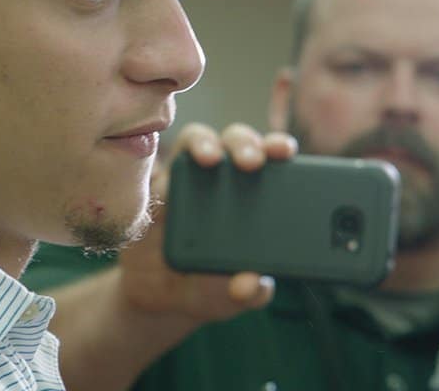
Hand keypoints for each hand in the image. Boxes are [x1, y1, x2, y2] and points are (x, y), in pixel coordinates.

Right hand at [116, 122, 296, 325]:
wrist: (159, 298)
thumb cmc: (207, 287)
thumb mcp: (233, 296)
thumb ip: (249, 293)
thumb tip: (252, 285)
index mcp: (253, 194)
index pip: (271, 160)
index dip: (278, 146)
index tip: (286, 151)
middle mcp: (221, 178)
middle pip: (235, 141)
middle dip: (245, 143)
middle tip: (251, 162)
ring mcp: (185, 180)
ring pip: (195, 141)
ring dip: (203, 143)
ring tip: (210, 159)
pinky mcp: (153, 191)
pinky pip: (154, 167)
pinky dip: (160, 167)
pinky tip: (165, 185)